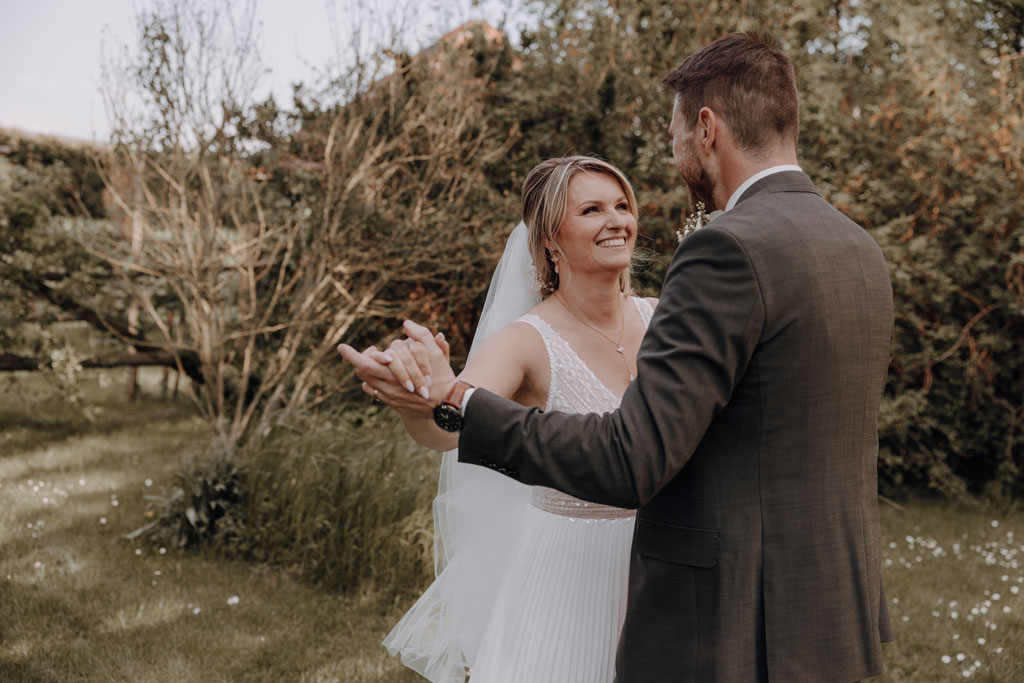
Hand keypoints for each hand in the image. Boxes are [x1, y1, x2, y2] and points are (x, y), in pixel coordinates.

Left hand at [337, 322, 454, 417]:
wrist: (447, 405)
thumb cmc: (441, 377)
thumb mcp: (435, 353)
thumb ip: (421, 335)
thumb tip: (406, 323)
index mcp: (393, 375)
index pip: (365, 364)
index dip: (351, 355)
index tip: (340, 347)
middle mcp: (387, 387)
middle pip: (363, 371)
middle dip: (357, 359)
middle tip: (353, 350)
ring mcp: (388, 397)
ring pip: (367, 381)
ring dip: (367, 370)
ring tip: (373, 361)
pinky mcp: (392, 404)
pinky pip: (374, 391)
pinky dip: (374, 382)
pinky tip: (380, 376)